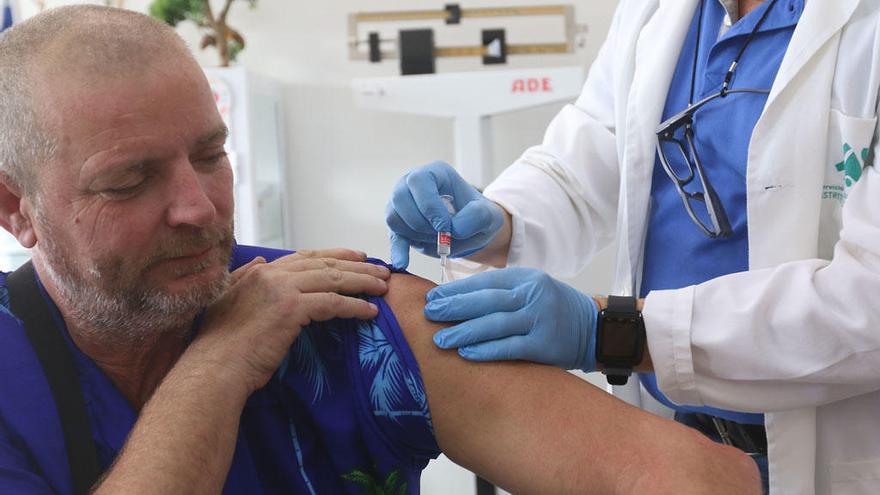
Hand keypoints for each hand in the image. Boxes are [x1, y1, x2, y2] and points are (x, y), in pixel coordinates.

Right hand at [191, 248, 390, 393]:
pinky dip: (355, 306)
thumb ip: (243, 277)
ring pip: (334, 280)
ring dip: (363, 283)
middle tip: (381, 271)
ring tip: (383, 287)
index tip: (358, 257)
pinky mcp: (292, 309)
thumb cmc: (220, 344)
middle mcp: (272, 273)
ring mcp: (282, 289)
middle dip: (358, 267)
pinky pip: (334, 303)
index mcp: (260, 271)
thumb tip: (258, 261)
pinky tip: (370, 311)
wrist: (215, 366)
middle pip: (326, 264)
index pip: (307, 257)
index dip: (336, 255)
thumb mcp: (227, 301)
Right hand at [385, 161, 504, 268]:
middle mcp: (412, 182)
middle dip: (422, 223)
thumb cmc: (477, 217)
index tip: (445, 227)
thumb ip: (476, 217)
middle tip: (442, 236)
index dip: (429, 206)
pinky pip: (392, 236)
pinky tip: (403, 262)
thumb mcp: (487, 215)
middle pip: (400, 198)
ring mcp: (402, 203)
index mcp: (434, 172)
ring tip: (436, 239)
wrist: (470, 231)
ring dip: (416, 234)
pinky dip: (398, 250)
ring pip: (394, 217)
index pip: (419, 181)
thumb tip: (452, 229)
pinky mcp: (398, 224)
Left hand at [425, 267, 597, 370]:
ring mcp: (539, 319)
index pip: (484, 282)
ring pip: (494, 324)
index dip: (455, 290)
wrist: (595, 329)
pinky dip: (486, 350)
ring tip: (440, 339)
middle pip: (486, 301)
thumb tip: (455, 301)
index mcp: (526, 278)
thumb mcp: (531, 291)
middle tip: (429, 314)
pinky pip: (509, 347)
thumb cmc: (553, 310)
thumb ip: (501, 293)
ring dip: (464, 332)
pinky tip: (466, 354)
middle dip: (454, 307)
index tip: (432, 297)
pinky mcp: (544, 344)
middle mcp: (532, 295)